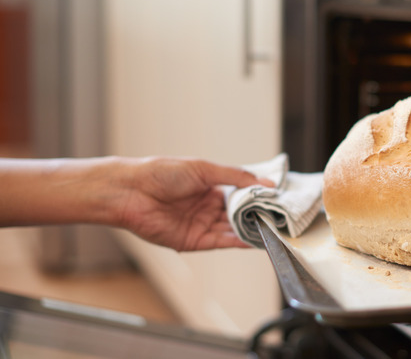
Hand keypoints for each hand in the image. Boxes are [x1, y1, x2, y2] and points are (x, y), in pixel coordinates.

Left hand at [112, 157, 273, 250]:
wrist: (131, 191)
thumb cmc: (162, 173)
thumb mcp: (204, 168)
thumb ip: (236, 176)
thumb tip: (265, 183)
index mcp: (210, 187)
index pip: (241, 194)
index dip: (258, 197)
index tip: (277, 198)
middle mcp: (207, 207)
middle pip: (239, 214)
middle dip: (258, 215)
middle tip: (279, 216)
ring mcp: (201, 224)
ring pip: (233, 230)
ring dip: (251, 230)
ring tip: (271, 228)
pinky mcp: (193, 241)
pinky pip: (221, 242)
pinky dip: (237, 241)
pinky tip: (253, 239)